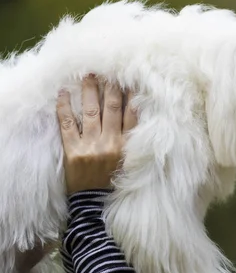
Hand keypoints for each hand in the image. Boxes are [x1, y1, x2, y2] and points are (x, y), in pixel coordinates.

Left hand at [56, 75, 137, 194]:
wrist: (93, 202)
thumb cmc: (113, 180)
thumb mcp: (129, 161)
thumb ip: (131, 140)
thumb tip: (134, 114)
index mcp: (126, 146)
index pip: (131, 115)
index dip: (131, 96)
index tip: (129, 80)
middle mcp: (110, 143)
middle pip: (112, 108)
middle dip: (111, 87)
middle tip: (108, 71)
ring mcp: (90, 146)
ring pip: (91, 111)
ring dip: (90, 91)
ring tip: (88, 75)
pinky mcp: (73, 150)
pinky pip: (67, 124)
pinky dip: (64, 107)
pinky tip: (64, 93)